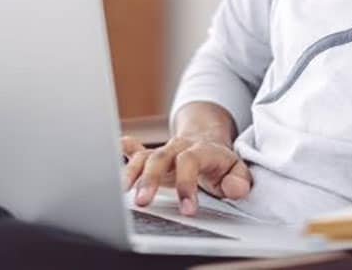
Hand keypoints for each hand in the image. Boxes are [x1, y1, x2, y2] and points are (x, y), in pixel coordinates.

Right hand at [120, 135, 252, 215]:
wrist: (209, 141)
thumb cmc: (221, 164)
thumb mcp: (238, 170)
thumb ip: (239, 180)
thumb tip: (233, 187)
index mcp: (201, 150)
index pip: (190, 161)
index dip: (187, 184)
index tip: (188, 210)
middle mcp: (178, 147)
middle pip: (161, 157)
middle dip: (150, 179)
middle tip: (143, 202)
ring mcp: (163, 150)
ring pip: (143, 156)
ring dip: (130, 172)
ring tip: (121, 191)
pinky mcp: (151, 155)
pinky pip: (134, 150)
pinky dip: (123, 151)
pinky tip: (113, 152)